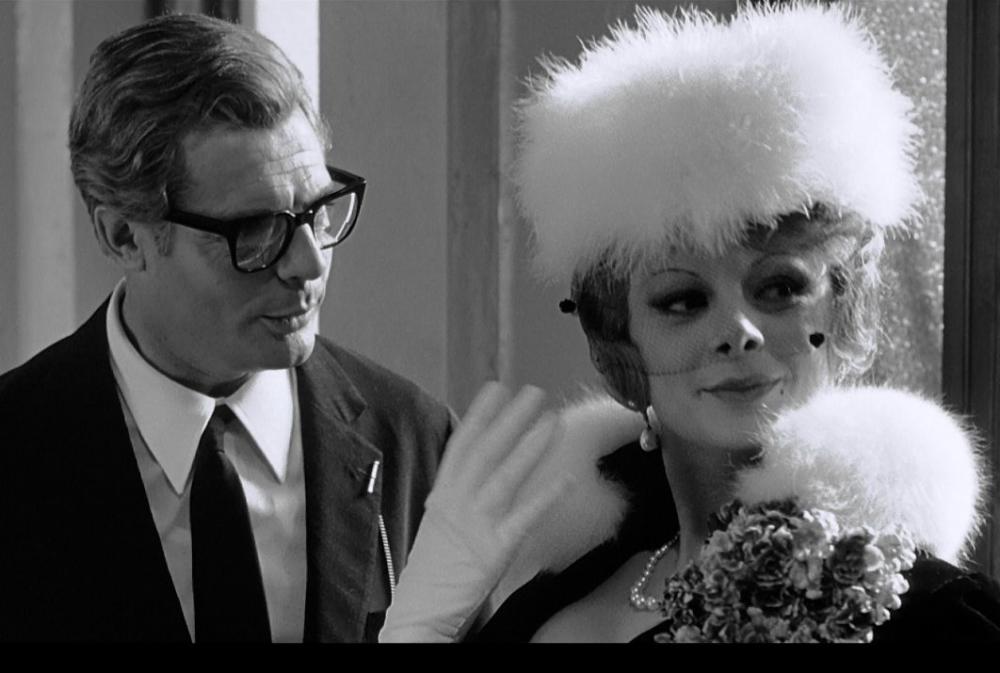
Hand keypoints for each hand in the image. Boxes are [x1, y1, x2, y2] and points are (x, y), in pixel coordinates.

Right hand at [379, 382, 573, 641]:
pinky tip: (567, 477)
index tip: (496, 388)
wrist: (420, 612)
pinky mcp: (494, 551)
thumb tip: (482, 470)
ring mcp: (475, 525)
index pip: (462, 445)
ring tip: (552, 419)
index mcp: (442, 495)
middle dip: (511, 419)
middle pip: (486, 451)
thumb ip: (460, 496)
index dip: (480, 414)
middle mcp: (456, 503)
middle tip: (534, 392)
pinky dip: (546, 496)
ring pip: (506, 476)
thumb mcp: (441, 524)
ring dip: (530, 445)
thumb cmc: (433, 571)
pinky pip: (524, 518)